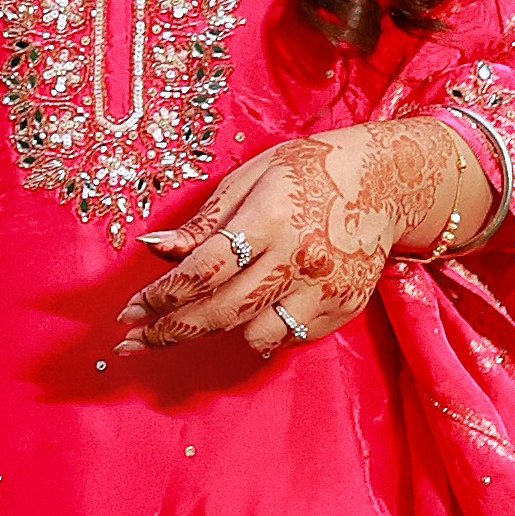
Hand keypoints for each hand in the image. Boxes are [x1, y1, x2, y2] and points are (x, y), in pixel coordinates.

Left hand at [117, 119, 495, 365]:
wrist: (385, 181)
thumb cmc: (307, 172)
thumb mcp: (250, 178)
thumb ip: (204, 221)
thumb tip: (154, 250)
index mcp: (269, 217)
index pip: (204, 269)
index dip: (161, 296)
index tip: (129, 311)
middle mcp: (298, 257)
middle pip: (222, 312)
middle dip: (170, 331)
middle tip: (132, 343)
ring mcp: (325, 287)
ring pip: (255, 335)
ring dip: (221, 331)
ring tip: (201, 316)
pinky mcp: (343, 307)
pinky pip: (289, 337)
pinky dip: (265, 329)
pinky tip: (258, 306)